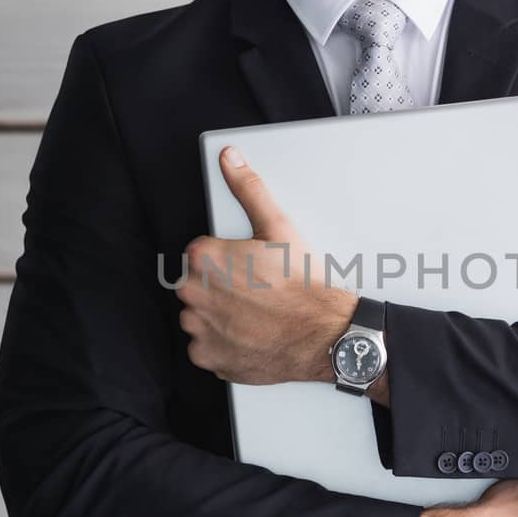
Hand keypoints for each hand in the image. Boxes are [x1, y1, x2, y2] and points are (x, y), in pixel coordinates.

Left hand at [175, 145, 354, 384]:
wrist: (323, 333)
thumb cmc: (302, 284)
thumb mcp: (278, 227)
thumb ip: (248, 188)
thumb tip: (229, 159)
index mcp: (204, 258)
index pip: (200, 255)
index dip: (227, 261)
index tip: (249, 269)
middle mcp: (194, 293)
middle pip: (197, 285)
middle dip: (220, 288)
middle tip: (255, 292)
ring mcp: (200, 328)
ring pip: (199, 317)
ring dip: (219, 316)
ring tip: (254, 315)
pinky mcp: (208, 357)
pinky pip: (206, 348)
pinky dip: (223, 344)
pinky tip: (249, 335)